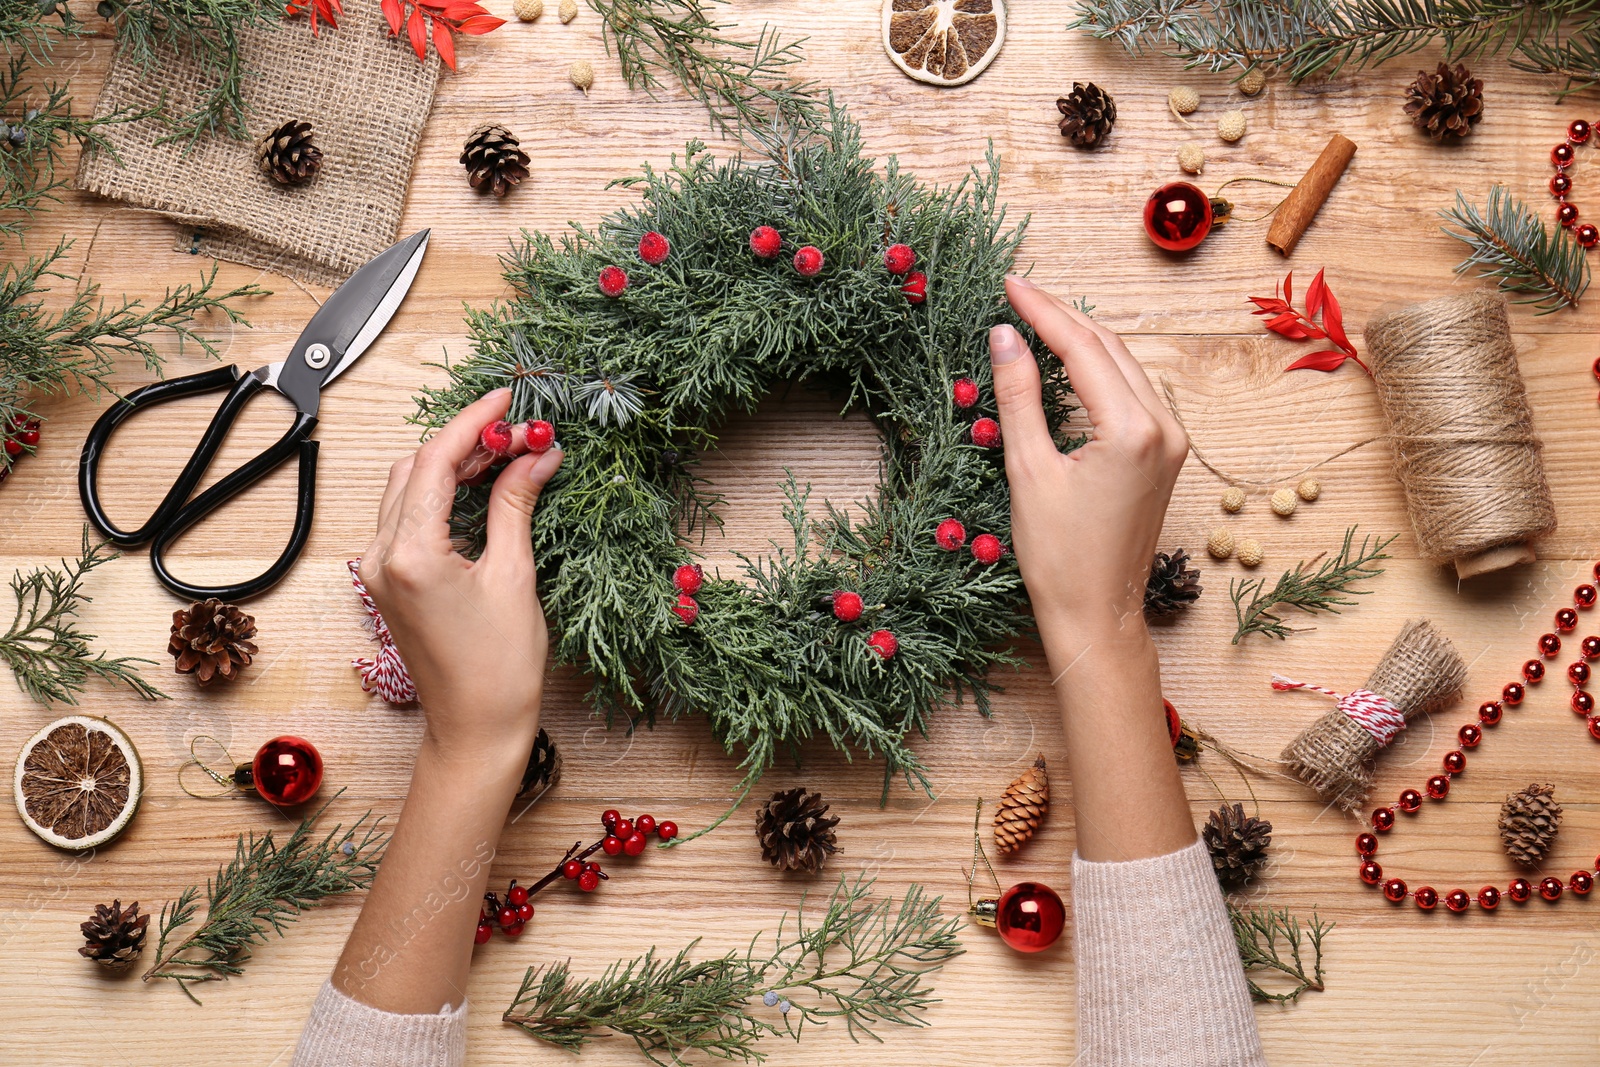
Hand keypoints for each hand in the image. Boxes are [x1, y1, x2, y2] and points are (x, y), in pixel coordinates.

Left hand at [358, 388, 563, 766]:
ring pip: (408, 489)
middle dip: (466, 440)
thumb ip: (518, 505)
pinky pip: (409, 518)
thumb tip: (537, 454)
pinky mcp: (389, 583)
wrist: (475, 730)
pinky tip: (483, 488)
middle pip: (416, 467)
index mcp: (410, 553)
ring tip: (507, 452)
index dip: (475, 421)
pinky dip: (443, 494)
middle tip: (519, 428)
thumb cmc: (500, 669)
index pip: (437, 460)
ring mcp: (379, 570)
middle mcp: (381, 556)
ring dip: (453, 464)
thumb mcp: (515, 576)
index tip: (509, 399)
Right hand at [991, 277, 1195, 861]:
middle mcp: (1163, 427)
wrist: (1098, 615)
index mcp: (1132, 429)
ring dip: (1081, 340)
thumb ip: (1019, 395)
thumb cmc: (1059, 557)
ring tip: (1036, 318)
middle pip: (1108, 348)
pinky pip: (1132, 393)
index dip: (1041, 311)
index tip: (1008, 283)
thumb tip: (1003, 335)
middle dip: (1062, 317)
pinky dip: (1098, 370)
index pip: (1081, 348)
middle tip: (1017, 293)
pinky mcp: (1166, 456)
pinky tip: (1068, 362)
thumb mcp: (1029, 471)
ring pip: (1123, 366)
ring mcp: (1171, 441)